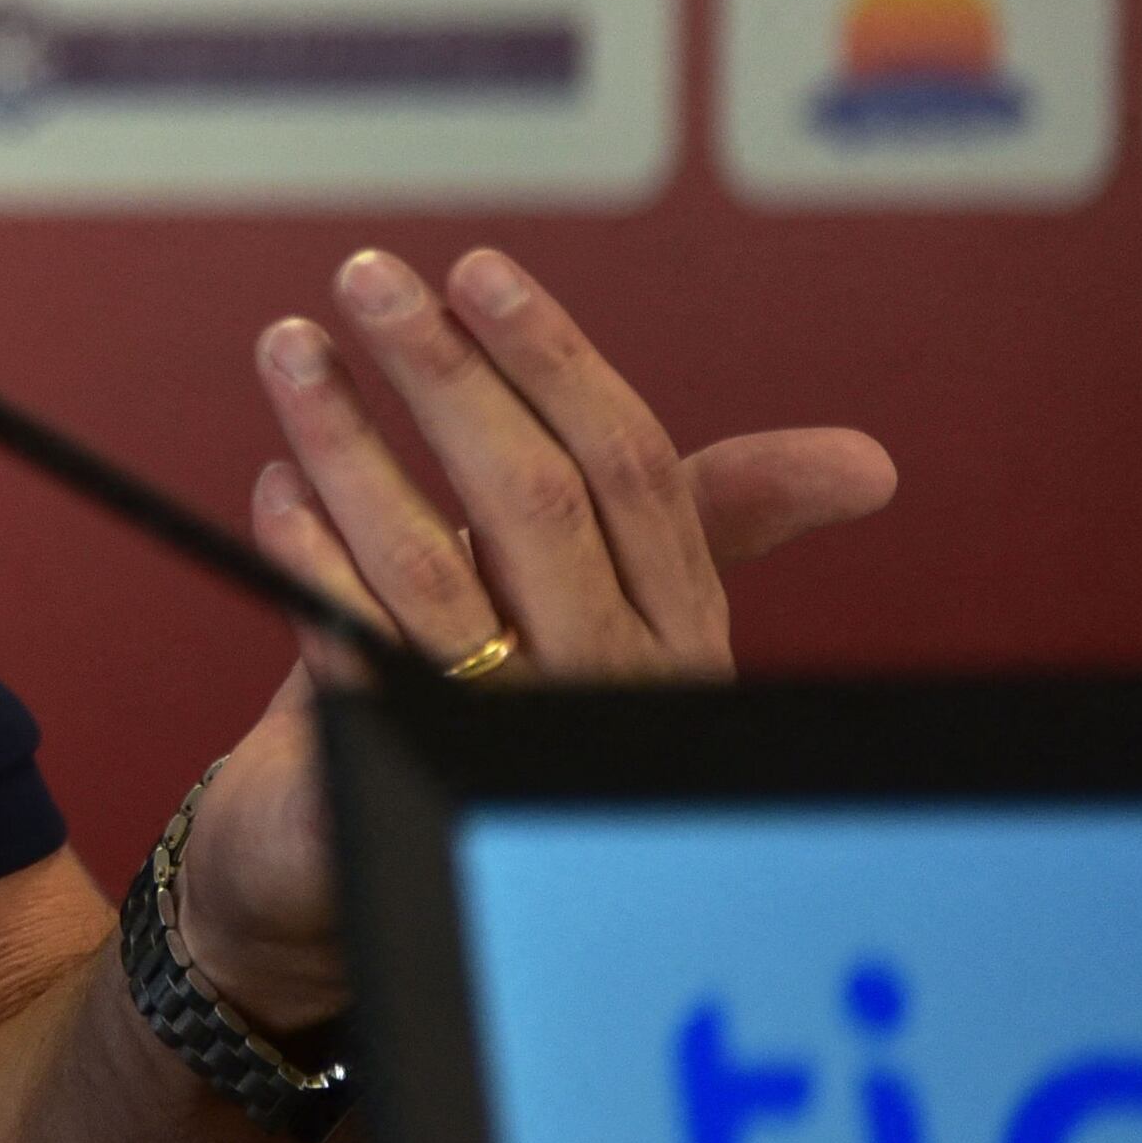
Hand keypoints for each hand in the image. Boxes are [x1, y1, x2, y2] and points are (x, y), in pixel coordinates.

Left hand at [170, 246, 894, 1040]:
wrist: (374, 872)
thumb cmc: (505, 701)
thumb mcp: (613, 607)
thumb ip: (700, 522)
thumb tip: (866, 465)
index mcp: (673, 635)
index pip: (635, 473)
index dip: (555, 362)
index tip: (477, 270)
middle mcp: (603, 686)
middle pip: (531, 502)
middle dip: (446, 375)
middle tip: (368, 276)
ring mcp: (501, 733)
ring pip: (427, 562)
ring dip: (350, 439)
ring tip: (292, 350)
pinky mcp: (395, 766)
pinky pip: (348, 637)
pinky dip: (308, 549)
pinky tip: (276, 482)